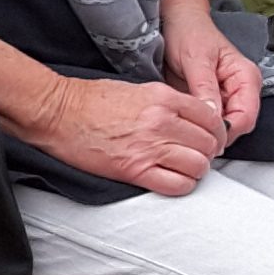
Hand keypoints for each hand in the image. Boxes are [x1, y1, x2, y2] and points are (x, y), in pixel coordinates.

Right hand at [32, 75, 225, 196]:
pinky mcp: (135, 170)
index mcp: (164, 98)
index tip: (210, 138)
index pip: (211, 118)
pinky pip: (177, 185)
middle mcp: (162, 122)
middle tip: (197, 154)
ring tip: (184, 168)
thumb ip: (169, 102)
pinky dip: (182, 185)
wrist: (58, 113)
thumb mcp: (139, 89)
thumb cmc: (91, 100)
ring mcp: (150, 147)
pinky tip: (173, 179)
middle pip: (208, 144)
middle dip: (207, 152)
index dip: (216, 131)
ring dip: (196, 170)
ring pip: (198, 166)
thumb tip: (192, 118)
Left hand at [160, 0, 262, 141]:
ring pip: (223, 127)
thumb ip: (205, 88)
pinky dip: (199, 126)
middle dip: (216, 134)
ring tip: (185, 129)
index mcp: (245, 77)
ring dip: (206, 132)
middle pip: (237, 127)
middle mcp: (241, 90)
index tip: (205, 136)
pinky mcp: (211, 101)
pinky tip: (185, 124)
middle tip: (192, 137)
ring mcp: (226, 97)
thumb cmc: (189, 33)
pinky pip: (209, 122)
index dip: (227, 130)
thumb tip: (212, 116)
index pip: (246, 117)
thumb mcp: (195, 59)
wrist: (175, 22)